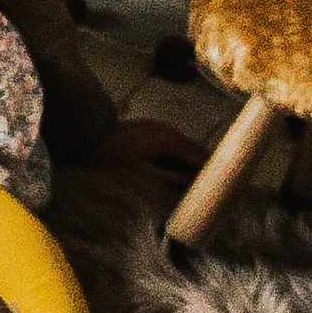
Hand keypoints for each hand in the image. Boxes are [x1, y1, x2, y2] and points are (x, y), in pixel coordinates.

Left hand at [89, 116, 208, 180]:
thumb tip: (194, 182)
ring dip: (192, 161)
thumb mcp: (145, 172)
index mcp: (170, 141)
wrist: (90, 138)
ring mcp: (162, 127)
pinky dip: (179, 154)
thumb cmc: (114, 158)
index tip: (221, 185)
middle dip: (204, 166)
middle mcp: (170, 130)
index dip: (211, 171)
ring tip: (195, 180)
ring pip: (186, 146)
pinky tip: (177, 168)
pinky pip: (174, 142)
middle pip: (197, 149)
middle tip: (211, 185)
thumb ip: (173, 176)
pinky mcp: (154, 127)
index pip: (201, 157)